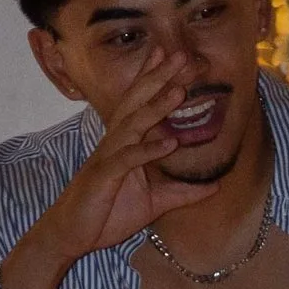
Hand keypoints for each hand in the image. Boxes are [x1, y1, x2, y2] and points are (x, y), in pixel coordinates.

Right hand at [47, 52, 229, 261]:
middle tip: (180, 54)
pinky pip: (127, 159)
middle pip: (137, 102)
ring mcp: (108, 157)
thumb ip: (183, 193)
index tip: (171, 53)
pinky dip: (148, 150)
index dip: (153, 77)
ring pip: (132, 124)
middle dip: (157, 77)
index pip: (140, 103)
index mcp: (125, 143)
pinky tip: (170, 143)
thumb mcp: (154, 204)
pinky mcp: (103, 177)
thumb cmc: (106, 214)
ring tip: (179, 90)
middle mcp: (115, 143)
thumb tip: (216, 187)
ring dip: (156, 107)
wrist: (72, 235)